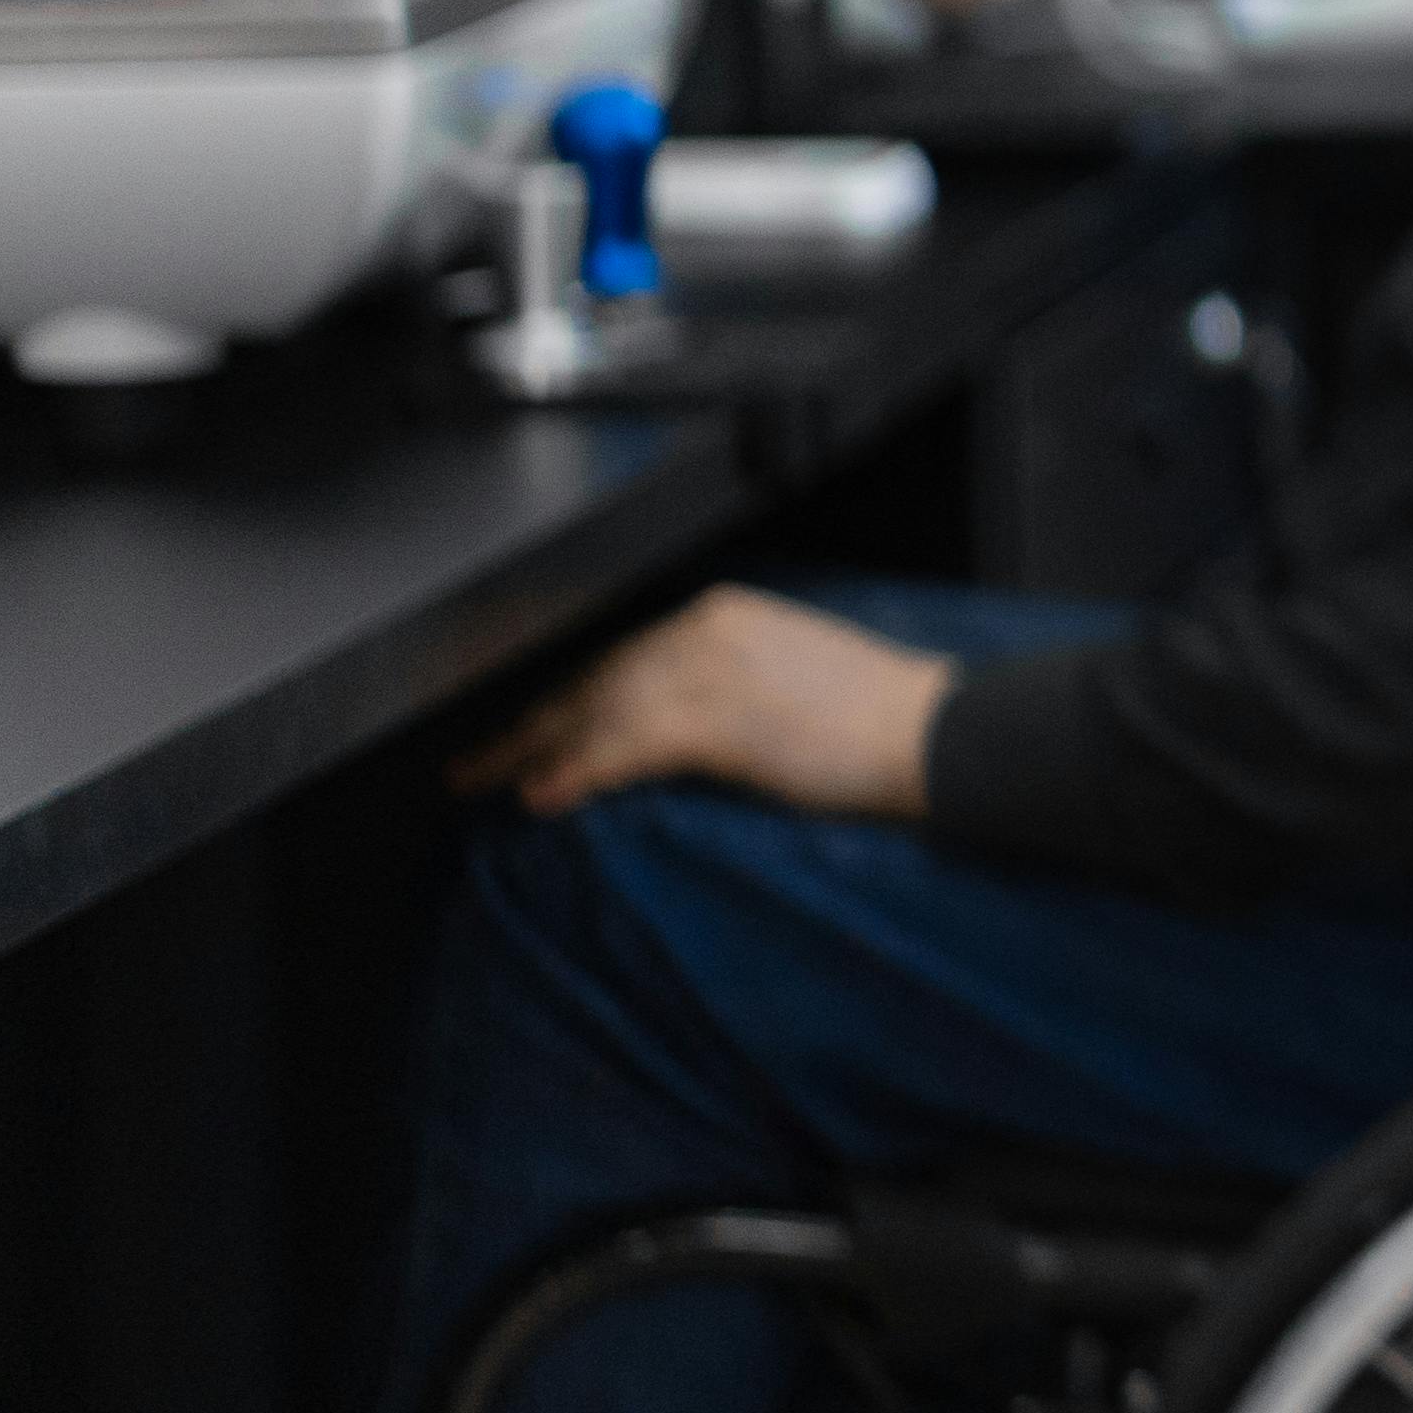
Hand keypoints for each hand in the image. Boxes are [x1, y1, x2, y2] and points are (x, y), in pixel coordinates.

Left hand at [459, 588, 951, 819]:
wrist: (936, 733)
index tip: (524, 728)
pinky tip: (544, 795)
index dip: (563, 697)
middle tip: (476, 763)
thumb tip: (661, 737)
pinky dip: (580, 771)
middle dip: (532, 724)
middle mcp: (708, 630)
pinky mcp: (718, 719)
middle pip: (595, 680)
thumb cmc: (880, 718)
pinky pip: (626, 747)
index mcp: (726, 617)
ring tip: (490, 785)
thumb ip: (722, 691)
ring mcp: (711, 671)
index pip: (620, 657)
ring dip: (537, 751)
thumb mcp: (790, 680)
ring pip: (597, 711)